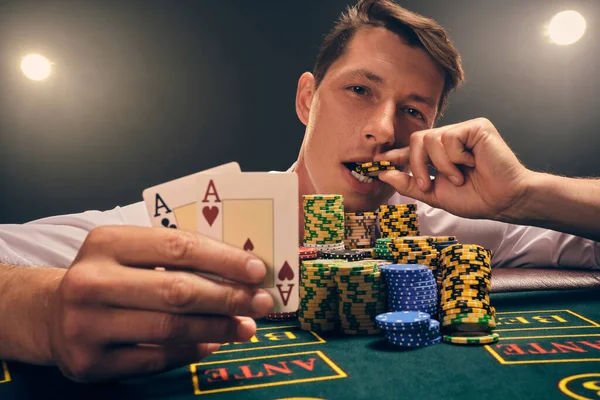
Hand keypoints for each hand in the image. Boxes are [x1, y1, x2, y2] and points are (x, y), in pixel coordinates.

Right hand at [46, 226, 273, 382]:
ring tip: (246, 327)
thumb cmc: (107, 277)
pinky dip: (192, 351)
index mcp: (106, 242)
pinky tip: (213, 343)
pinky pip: (156, 358)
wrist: (50, 314)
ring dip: (217, 328)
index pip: (178, 246)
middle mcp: (91, 282)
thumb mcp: (130, 253)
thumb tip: (239, 272)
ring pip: (170, 327)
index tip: (258, 271)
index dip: (224, 259)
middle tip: (262, 303)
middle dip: (229, 297)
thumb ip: (175, 256)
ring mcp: (86, 325)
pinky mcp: (90, 362)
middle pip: (178, 290)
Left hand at [375, 118, 530, 220]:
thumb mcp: (435, 194)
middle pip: (416, 139)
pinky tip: (472, 163)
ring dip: (442, 165)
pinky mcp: (476, 127)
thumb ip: (410, 184)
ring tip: (460, 177)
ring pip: (430, 139)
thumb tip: (384, 174)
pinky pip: (449, 138)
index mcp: (440, 155)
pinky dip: (456, 158)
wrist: (503, 201)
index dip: (395, 155)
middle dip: (417, 165)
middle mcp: (450, 139)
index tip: (377, 162)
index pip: (412, 149)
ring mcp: (463, 131)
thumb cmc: (475, 198)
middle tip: (429, 184)